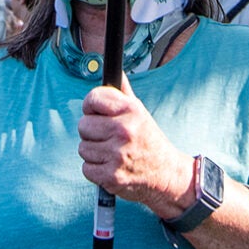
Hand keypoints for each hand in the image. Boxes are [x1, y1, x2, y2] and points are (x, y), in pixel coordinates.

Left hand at [76, 83, 194, 215]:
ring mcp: (117, 155)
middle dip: (92, 132)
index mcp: (131, 110)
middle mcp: (124, 130)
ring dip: (93, 152)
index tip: (95, 112)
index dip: (91, 106)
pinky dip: (95, 170)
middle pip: (83, 125)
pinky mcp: (112, 177)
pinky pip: (86, 168)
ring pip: (83, 148)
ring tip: (111, 152)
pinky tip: (110, 166)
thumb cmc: (149, 140)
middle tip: (107, 136)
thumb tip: (116, 71)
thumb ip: (124, 92)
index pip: (93, 98)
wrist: (166, 174)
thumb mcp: (140, 112)